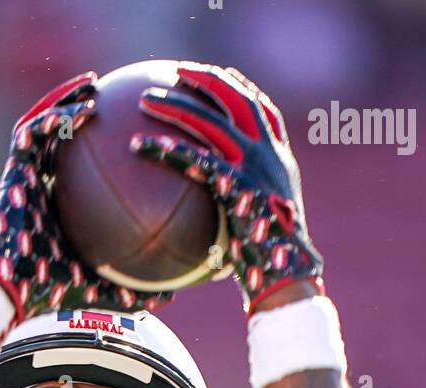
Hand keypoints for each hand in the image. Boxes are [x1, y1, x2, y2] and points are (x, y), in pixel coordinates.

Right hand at [0, 73, 176, 323]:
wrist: (10, 291)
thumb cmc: (48, 292)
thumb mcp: (100, 288)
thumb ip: (131, 287)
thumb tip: (170, 296)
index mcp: (59, 210)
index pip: (81, 176)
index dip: (101, 157)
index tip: (131, 141)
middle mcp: (42, 187)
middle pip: (62, 141)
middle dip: (81, 114)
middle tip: (113, 99)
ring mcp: (26, 177)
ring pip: (43, 125)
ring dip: (65, 100)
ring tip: (93, 83)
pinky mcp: (14, 171)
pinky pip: (33, 134)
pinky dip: (54, 116)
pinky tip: (82, 107)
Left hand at [130, 63, 322, 312]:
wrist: (287, 278)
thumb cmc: (271, 264)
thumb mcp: (262, 226)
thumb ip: (243, 208)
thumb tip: (214, 222)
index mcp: (280, 161)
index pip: (263, 111)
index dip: (241, 88)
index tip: (221, 76)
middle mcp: (270, 156)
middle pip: (236, 99)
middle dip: (205, 81)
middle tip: (176, 72)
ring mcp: (255, 168)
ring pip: (210, 121)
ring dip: (176, 105)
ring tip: (145, 99)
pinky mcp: (238, 186)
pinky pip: (194, 159)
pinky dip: (165, 149)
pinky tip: (138, 146)